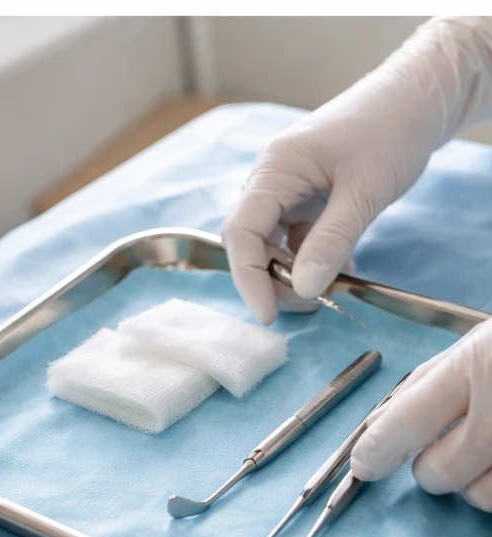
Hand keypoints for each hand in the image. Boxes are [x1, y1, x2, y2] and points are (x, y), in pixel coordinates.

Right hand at [221, 17, 491, 324]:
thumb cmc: (393, 130)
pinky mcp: (305, 194)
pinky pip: (295, 235)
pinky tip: (338, 265)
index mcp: (274, 169)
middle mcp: (270, 178)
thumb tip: (304, 290)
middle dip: (270, 278)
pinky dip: (312, 256)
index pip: (241, 233)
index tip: (268, 314)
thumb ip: (330, 241)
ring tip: (328, 286)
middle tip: (308, 303)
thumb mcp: (365, 191)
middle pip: (250, 241)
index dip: (248, 278)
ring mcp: (286, 186)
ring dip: (293, 270)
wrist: (420, 97)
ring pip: (272, 242)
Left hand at [351, 320, 491, 510]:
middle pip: (439, 472)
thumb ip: (432, 380)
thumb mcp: (484, 340)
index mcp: (482, 362)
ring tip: (488, 453)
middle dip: (429, 468)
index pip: (408, 421)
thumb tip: (379, 423)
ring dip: (475, 484)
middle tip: (445, 447)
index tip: (364, 464)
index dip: (376, 450)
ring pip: (481, 497)